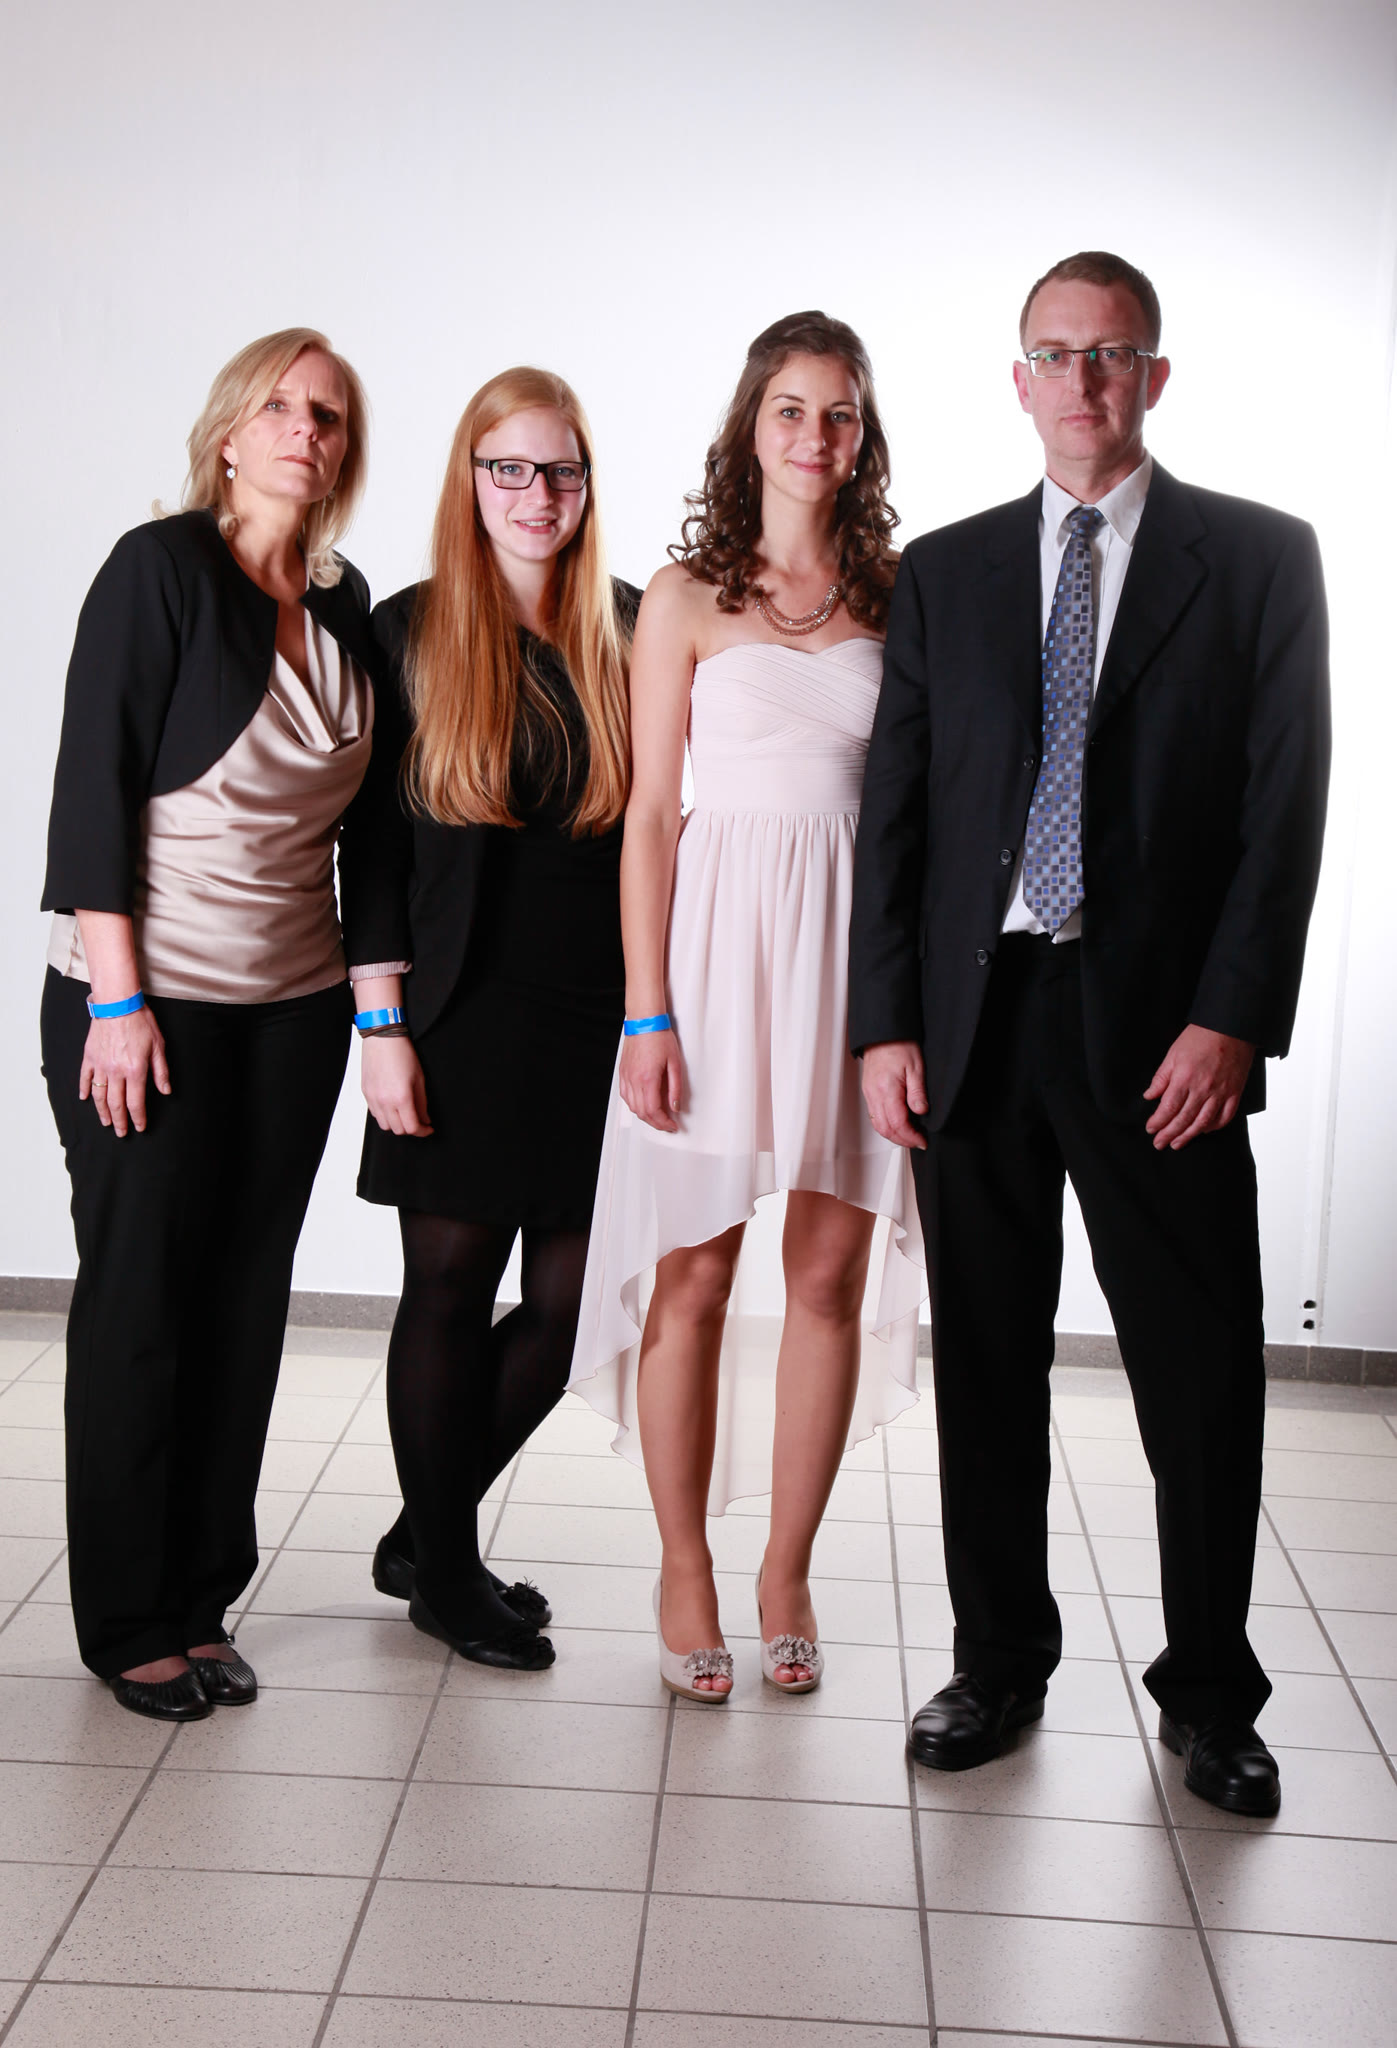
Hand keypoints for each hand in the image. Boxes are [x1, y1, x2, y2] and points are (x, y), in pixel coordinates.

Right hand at [80, 1008, 169, 1135]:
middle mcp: (116, 1072)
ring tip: (106, 1122)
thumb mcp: (158, 1046)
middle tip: (121, 1132)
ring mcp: (100, 1065)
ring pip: (99, 1095)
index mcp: (135, 1070)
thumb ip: (161, 1071)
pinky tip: (85, 1099)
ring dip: (102, 1112)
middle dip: (119, 1121)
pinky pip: (85, 1078)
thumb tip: (166, 1091)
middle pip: (116, 1104)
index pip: (136, 1102)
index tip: (140, 1127)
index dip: (138, 1118)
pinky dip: (84, 1090)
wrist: (117, 1003)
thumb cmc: (140, 1022)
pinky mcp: (89, 1057)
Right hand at [362, 1035, 432, 1135]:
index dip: (422, 1131)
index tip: (428, 1128)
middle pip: (398, 1130)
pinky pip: (374, 1114)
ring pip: (384, 1125)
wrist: (382, 1038)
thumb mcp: (419, 1078)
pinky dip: (385, 1116)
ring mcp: (373, 1098)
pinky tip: (392, 1106)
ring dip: (396, 1124)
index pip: (412, 1127)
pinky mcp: (365, 1093)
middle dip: (411, 1129)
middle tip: (419, 1121)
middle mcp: (384, 1101)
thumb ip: (422, 1103)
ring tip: (405, 1114)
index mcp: (401, 1098)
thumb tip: (425, 1119)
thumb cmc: (402, 1054)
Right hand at [620, 1028, 682, 1132]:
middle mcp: (634, 1080)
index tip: (672, 1126)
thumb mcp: (675, 1063)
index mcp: (648, 1078)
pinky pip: (626, 1097)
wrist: (644, 1022)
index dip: (663, 1123)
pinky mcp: (623, 1073)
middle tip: (667, 1125)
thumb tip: (675, 1106)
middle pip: (642, 1112)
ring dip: (645, 1116)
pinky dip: (635, 1105)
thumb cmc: (660, 1038)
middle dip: (656, 1123)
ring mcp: (626, 1077)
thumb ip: (675, 1087)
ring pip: (632, 1107)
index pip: (653, 1110)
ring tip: (658, 1116)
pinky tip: (644, 1104)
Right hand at [861, 1040, 928, 1149]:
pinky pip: (874, 1115)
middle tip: (917, 1141)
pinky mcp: (868, 1091)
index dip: (911, 1136)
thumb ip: (918, 1093)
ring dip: (893, 1135)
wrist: (883, 1033)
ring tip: (909, 1135)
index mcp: (887, 1089)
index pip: (897, 1123)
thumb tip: (921, 1112)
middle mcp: (874, 1094)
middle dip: (902, 1140)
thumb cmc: (899, 1044)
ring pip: (878, 1125)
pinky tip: (897, 1124)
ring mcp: (869, 1093)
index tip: (922, 1140)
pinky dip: (885, 1125)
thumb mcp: (916, 1067)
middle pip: (885, 1129)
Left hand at [1144, 1025, 1253, 1149]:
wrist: (1231, 1027)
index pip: (1168, 1108)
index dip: (1158, 1122)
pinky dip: (1214, 1126)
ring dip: (1189, 1135)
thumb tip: (1149, 1096)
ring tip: (1177, 1144)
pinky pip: (1225, 1116)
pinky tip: (1204, 1130)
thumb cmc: (1200, 1037)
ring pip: (1203, 1122)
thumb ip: (1161, 1078)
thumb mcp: (1173, 1054)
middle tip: (1159, 1144)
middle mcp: (1203, 1089)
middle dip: (1169, 1133)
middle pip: (1184, 1119)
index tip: (1150, 1129)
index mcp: (1185, 1078)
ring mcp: (1221, 1092)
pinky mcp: (1235, 1092)